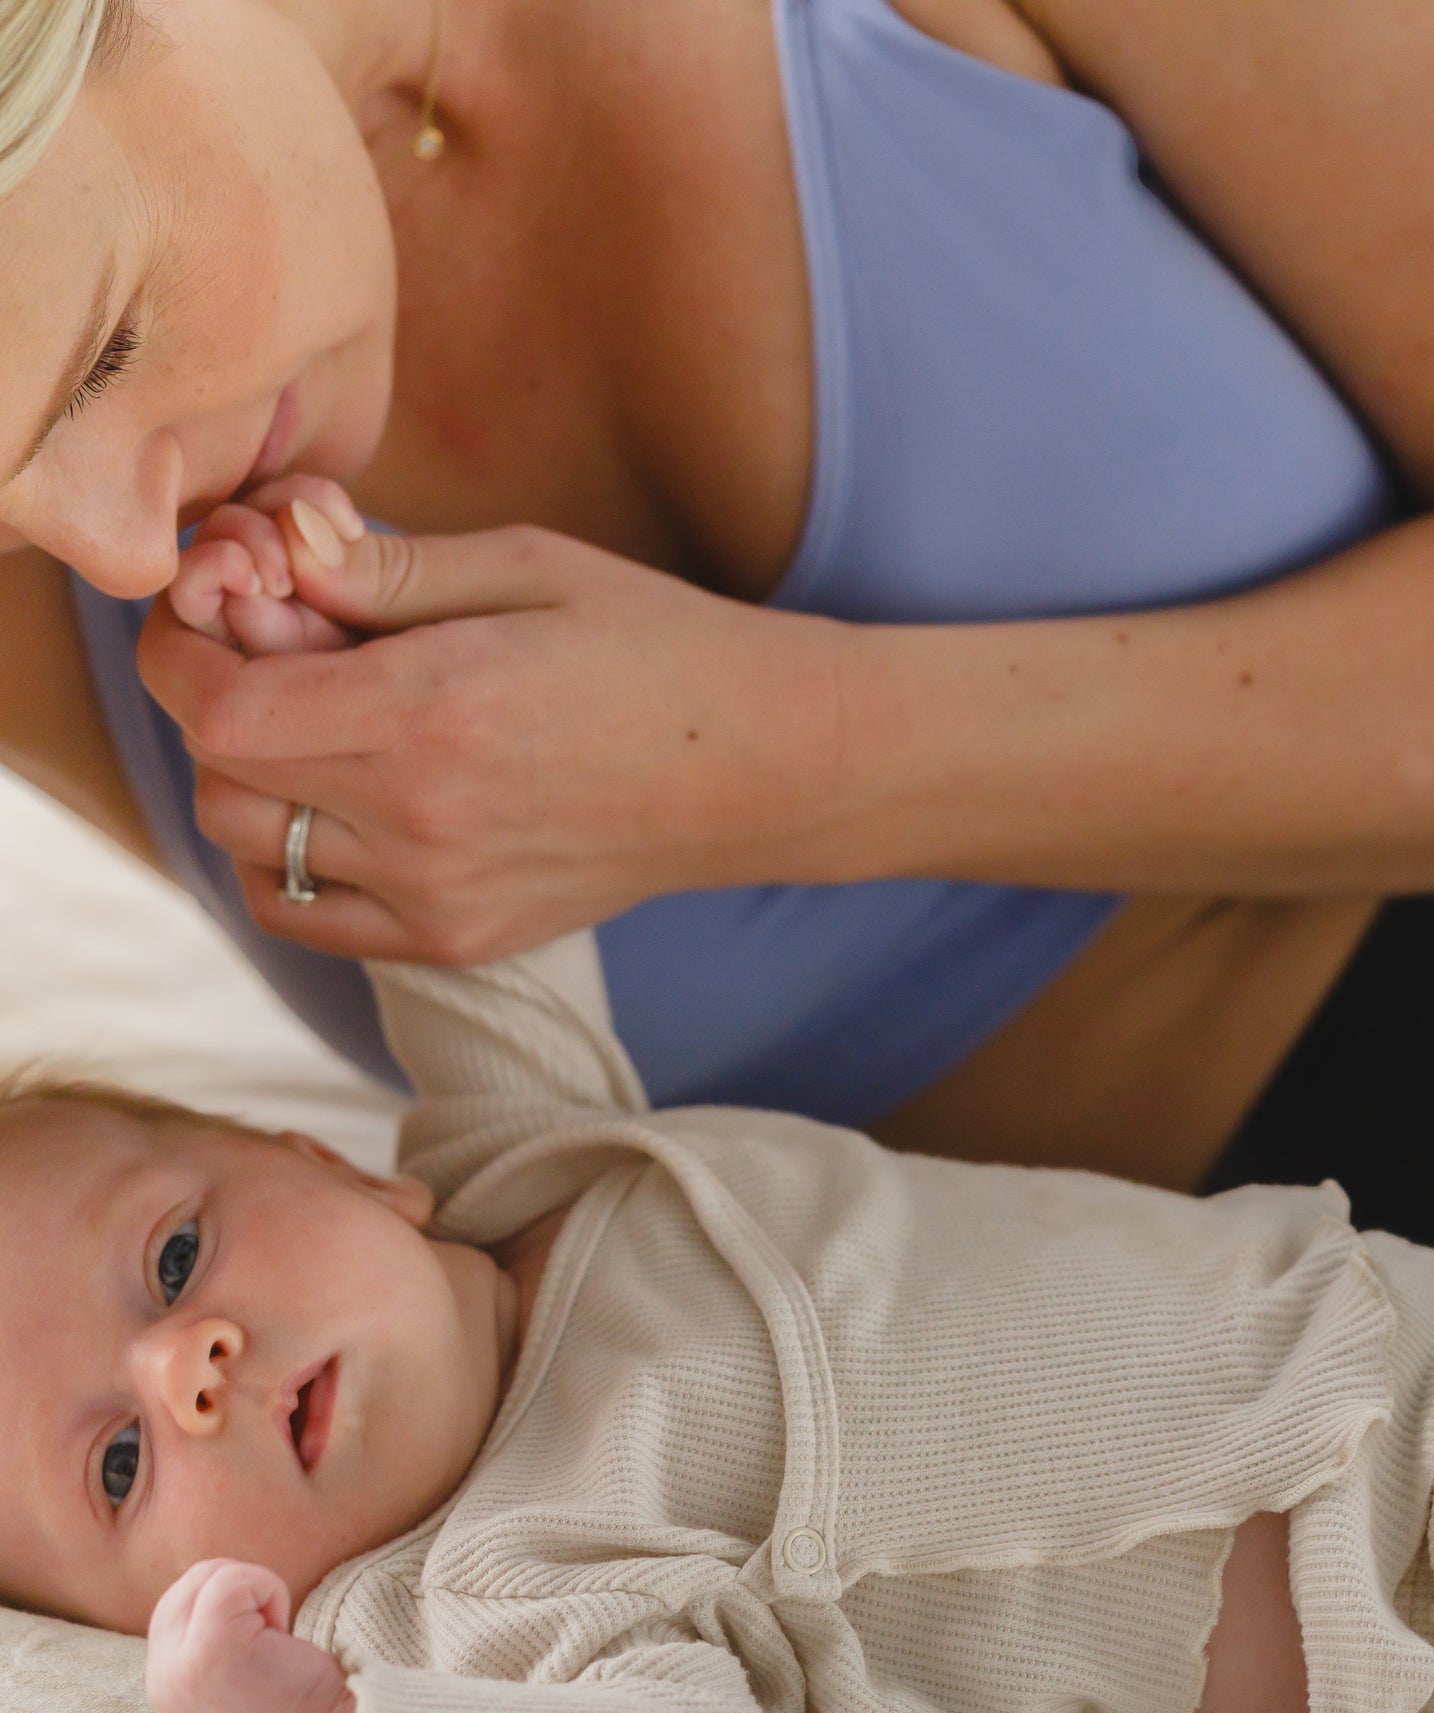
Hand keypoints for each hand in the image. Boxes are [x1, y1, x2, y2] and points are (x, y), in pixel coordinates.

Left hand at [138, 503, 852, 963]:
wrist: (755, 768)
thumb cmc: (652, 645)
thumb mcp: (524, 567)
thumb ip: (382, 571)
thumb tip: (268, 556)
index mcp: (431, 712)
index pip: (219, 704)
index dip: (182, 648)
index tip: (214, 603)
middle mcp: (418, 821)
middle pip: (219, 771)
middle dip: (215, 694)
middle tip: (281, 645)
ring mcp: (433, 895)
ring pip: (247, 843)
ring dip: (246, 772)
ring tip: (321, 721)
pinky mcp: (452, 940)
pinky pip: (301, 913)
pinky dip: (281, 855)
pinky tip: (336, 802)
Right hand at [146, 1558, 370, 1712]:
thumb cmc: (299, 1702)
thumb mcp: (233, 1675)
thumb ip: (207, 1639)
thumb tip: (217, 1580)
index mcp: (165, 1686)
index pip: (175, 1604)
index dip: (229, 1603)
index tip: (260, 1642)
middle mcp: (161, 1681)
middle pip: (190, 1583)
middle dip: (241, 1589)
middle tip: (272, 1636)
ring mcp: (180, 1667)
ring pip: (211, 1575)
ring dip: (258, 1591)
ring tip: (275, 1640)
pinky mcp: (210, 1650)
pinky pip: (232, 1579)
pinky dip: (269, 1589)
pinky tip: (283, 1634)